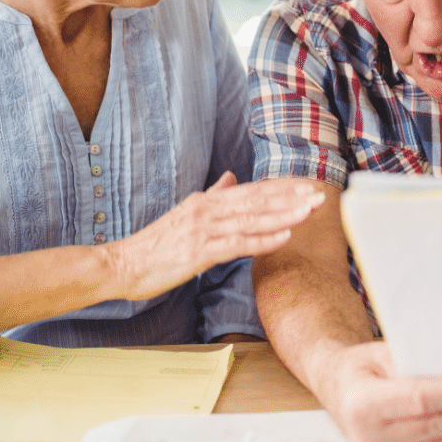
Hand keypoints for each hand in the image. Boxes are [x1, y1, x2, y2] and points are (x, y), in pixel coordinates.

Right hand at [104, 172, 324, 301]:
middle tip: (320, 194)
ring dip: (284, 215)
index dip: (281, 189)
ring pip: (252, 220)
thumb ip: (212, 195)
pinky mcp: (199, 252)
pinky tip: (285, 237)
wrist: (121, 264)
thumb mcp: (186, 212)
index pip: (251, 191)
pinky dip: (263, 240)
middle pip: (257, 201)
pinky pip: (237, 245)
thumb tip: (231, 177)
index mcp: (206, 202)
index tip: (308, 186)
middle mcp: (207, 210)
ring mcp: (203, 230)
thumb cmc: (155, 245)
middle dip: (291, 198)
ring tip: (310, 211)